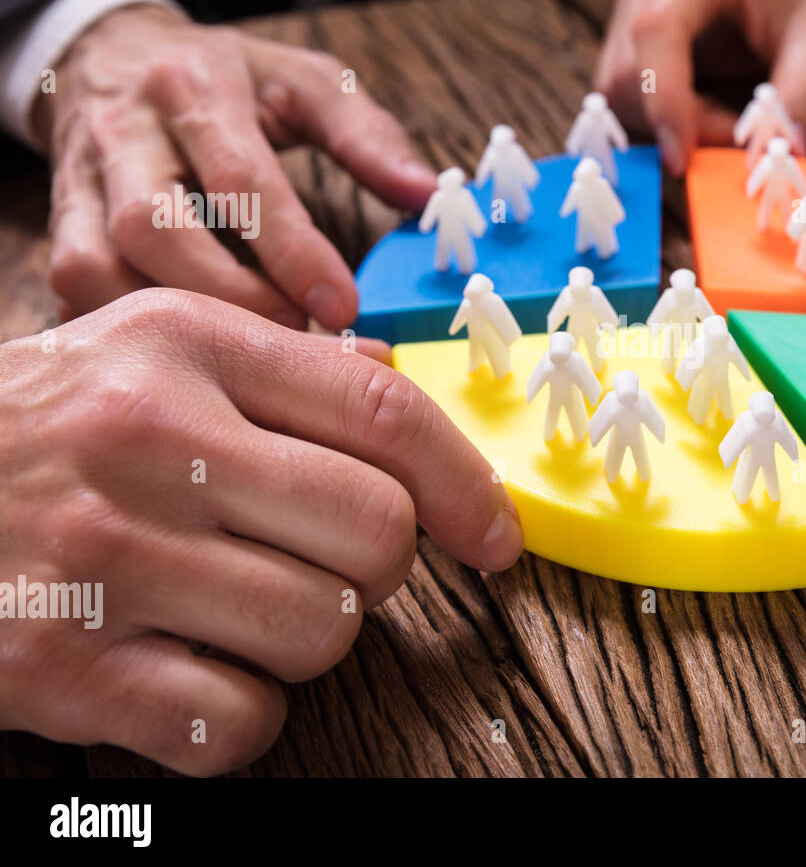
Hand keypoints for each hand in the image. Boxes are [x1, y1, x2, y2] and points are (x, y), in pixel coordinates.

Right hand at [0, 289, 522, 773]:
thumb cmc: (43, 432)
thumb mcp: (149, 355)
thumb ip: (280, 371)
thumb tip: (407, 400)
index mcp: (187, 345)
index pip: (386, 413)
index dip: (469, 486)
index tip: (496, 540)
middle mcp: (148, 438)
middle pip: (379, 535)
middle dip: (373, 571)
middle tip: (310, 565)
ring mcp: (102, 556)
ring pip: (323, 635)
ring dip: (301, 643)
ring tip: (227, 613)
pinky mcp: (62, 667)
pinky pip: (240, 724)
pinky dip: (234, 717)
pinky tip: (179, 674)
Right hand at [34, 4, 438, 328]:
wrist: (112, 54)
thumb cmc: (229, 80)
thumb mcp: (306, 82)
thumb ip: (366, 136)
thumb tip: (425, 192)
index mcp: (197, 89)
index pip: (240, 178)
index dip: (294, 251)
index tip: (343, 307)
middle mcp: (127, 132)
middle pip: (155, 228)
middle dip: (232, 296)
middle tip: (299, 339)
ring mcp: (82, 180)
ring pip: (99, 265)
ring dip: (176, 323)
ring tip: (248, 359)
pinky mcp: (60, 222)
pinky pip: (74, 288)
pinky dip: (128, 329)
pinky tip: (185, 357)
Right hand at [595, 0, 805, 174]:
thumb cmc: (803, 1)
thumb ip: (800, 94)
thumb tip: (780, 150)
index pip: (657, 30)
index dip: (664, 99)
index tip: (684, 159)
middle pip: (631, 73)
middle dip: (681, 124)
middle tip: (741, 140)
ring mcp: (628, 8)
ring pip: (621, 93)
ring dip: (672, 127)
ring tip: (729, 119)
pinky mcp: (623, 40)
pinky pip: (625, 99)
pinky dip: (664, 122)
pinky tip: (706, 110)